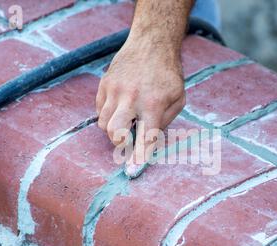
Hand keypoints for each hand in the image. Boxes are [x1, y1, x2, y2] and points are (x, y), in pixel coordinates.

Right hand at [96, 34, 185, 174]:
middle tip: (127, 138)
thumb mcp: (177, 99)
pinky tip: (121, 106)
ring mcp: (114, 90)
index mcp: (153, 103)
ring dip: (113, 129)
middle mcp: (130, 98)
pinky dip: (108, 114)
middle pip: (114, 132)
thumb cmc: (168, 74)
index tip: (132, 172)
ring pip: (103, 123)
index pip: (145, 138)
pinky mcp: (104, 84)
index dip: (138, 157)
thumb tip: (148, 142)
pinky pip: (99, 109)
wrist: (151, 43)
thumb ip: (164, 122)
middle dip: (119, 142)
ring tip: (126, 119)